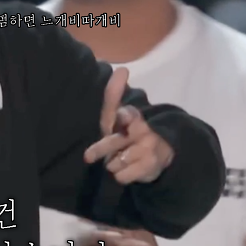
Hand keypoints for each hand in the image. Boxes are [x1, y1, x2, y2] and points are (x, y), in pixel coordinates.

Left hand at [84, 67, 174, 183]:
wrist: (158, 155)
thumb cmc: (127, 131)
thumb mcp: (116, 114)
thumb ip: (114, 94)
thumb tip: (122, 69)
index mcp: (134, 117)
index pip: (129, 115)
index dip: (126, 117)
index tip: (124, 116)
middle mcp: (143, 132)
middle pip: (113, 143)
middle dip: (99, 150)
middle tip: (88, 156)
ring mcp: (148, 150)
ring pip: (114, 162)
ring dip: (112, 163)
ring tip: (118, 158)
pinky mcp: (149, 167)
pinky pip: (121, 175)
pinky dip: (120, 175)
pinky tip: (126, 169)